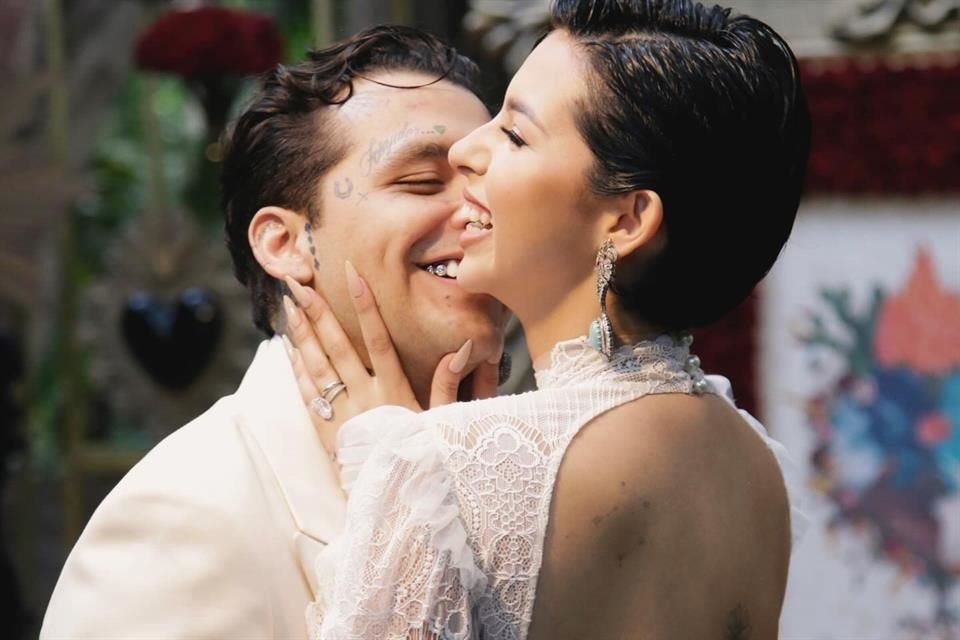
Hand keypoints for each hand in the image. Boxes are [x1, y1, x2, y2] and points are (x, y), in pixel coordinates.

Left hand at [283, 262, 499, 444]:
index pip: (378, 338)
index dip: (366, 305)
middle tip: (299, 284)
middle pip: (337, 346)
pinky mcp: (326, 431)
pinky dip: (296, 369)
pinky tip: (288, 348)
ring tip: (289, 306)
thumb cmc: (422, 459)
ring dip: (301, 334)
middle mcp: (364, 397)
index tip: (353, 275)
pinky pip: (307, 394)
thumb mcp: (441, 422)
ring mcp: (341, 413)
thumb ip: (448, 384)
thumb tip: (463, 347)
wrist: (394, 503)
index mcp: (393, 390)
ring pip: (317, 366)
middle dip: (318, 313)